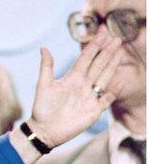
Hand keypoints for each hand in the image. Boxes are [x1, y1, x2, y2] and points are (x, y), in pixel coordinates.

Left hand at [26, 30, 122, 147]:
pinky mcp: (94, 110)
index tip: (102, 32)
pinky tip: (119, 84)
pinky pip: (106, 99)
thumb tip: (43, 48)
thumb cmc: (41, 109)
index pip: (86, 58)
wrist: (44, 130)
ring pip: (105, 77)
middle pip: (98, 64)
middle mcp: (83, 85)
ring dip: (113, 65)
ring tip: (121, 52)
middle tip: (117, 37)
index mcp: (72, 78)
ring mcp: (90, 97)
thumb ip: (46, 67)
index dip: (94, 46)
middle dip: (108, 51)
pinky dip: (113, 92)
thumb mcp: (43, 86)